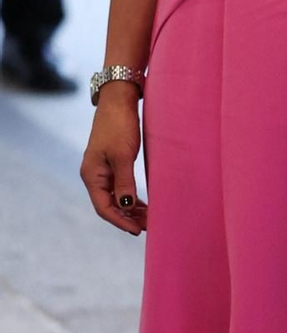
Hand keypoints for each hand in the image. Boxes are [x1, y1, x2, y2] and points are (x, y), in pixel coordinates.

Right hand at [80, 86, 146, 235]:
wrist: (118, 101)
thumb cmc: (119, 126)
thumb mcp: (123, 155)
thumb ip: (124, 181)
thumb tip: (126, 205)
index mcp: (91, 175)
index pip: (103, 207)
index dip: (120, 221)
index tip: (138, 230)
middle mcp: (94, 176)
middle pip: (109, 206)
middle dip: (128, 218)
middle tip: (149, 227)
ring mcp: (102, 171)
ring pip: (115, 198)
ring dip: (131, 210)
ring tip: (149, 219)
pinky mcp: (112, 165)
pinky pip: (120, 188)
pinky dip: (131, 198)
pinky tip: (143, 205)